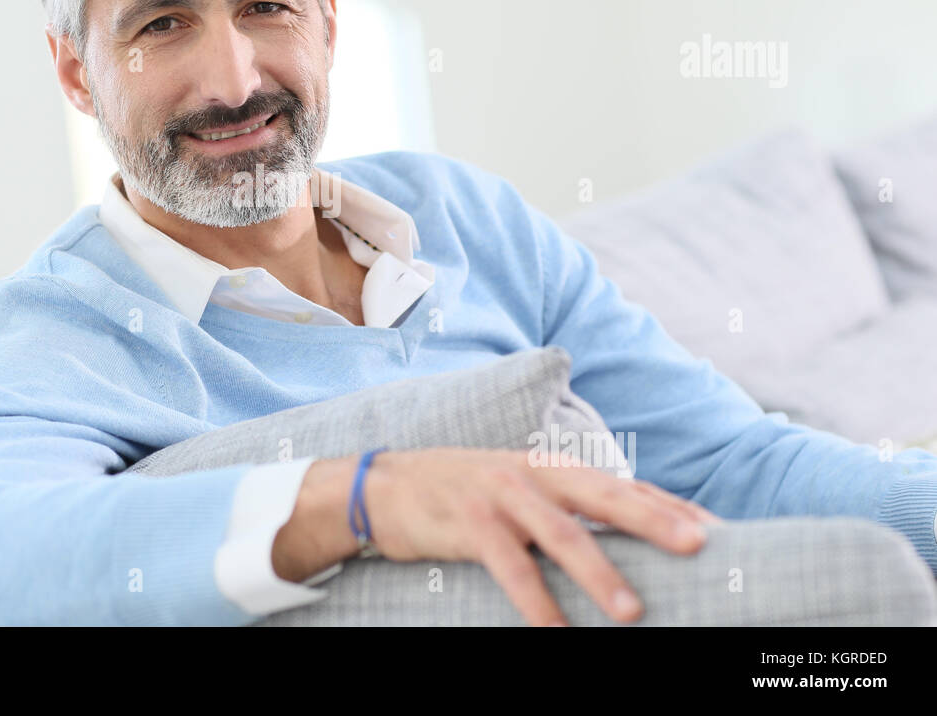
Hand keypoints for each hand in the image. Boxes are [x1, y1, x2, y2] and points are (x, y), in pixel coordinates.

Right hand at [360, 447, 718, 625]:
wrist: (383, 485)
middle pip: (604, 495)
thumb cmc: (460, 494)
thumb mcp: (515, 488)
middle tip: (699, 546)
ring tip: (632, 612)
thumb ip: (561, 506)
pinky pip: (509, 568)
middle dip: (654, 520)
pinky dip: (535, 602)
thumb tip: (620, 539)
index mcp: (551, 466)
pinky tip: (555, 633)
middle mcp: (532, 472)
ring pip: (561, 534)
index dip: (668, 506)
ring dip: (600, 574)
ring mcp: (499, 494)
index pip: (622, 483)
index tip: (716, 532)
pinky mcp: (468, 522)